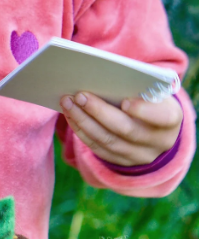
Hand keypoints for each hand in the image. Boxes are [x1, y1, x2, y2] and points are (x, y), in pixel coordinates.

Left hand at [60, 92, 182, 166]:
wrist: (154, 129)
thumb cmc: (150, 101)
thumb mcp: (153, 93)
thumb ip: (137, 87)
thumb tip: (105, 77)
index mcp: (171, 119)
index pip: (162, 117)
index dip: (144, 111)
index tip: (124, 101)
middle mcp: (158, 142)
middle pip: (126, 129)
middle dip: (99, 111)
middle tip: (79, 95)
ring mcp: (139, 156)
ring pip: (107, 140)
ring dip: (83, 120)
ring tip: (67, 102)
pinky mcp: (120, 162)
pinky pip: (97, 148)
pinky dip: (81, 130)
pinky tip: (70, 115)